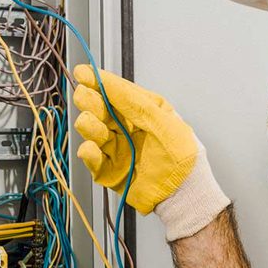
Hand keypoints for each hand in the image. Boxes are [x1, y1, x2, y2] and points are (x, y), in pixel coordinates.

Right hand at [73, 65, 228, 239]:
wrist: (185, 192)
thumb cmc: (183, 156)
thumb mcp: (163, 120)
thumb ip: (135, 102)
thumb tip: (110, 83)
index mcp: (141, 111)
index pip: (115, 92)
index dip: (98, 82)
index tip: (83, 74)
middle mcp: (126, 128)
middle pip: (99, 110)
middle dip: (90, 102)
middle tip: (86, 99)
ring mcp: (117, 149)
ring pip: (93, 132)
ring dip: (89, 126)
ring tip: (92, 125)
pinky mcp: (110, 171)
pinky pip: (93, 160)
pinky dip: (88, 154)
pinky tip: (89, 148)